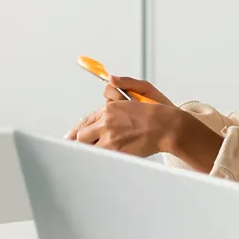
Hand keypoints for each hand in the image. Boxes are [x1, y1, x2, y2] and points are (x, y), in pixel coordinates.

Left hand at [67, 92, 219, 170]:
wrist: (168, 126)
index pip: (86, 121)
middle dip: (83, 141)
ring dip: (91, 150)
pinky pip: (100, 156)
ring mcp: (111, 137)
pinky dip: (99, 158)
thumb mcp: (143, 90)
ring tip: (93, 154)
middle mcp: (107, 121)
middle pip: (82, 135)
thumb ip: (125, 84)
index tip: (69, 138)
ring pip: (88, 147)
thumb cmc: (158, 111)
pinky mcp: (117, 150)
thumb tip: (110, 79)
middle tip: (83, 147)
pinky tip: (101, 159)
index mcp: (110, 108)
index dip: (76, 130)